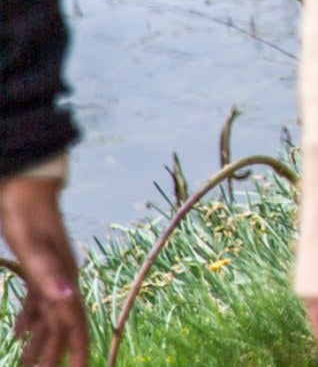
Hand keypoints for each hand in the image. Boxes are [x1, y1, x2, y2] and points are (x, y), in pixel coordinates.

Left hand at [1, 174, 88, 366]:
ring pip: (46, 319)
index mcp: (64, 280)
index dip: (79, 350)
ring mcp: (49, 277)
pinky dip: (27, 322)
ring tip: (26, 366)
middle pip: (59, 328)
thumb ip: (50, 273)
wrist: (26, 188)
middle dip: (53, 356)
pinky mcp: (36, 271)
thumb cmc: (28, 216)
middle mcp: (61, 282)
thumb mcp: (35, 246)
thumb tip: (67, 298)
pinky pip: (35, 305)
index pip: (76, 324)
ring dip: (38, 343)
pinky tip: (18, 333)